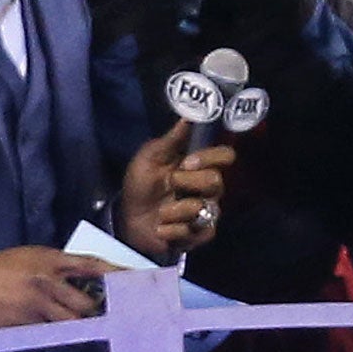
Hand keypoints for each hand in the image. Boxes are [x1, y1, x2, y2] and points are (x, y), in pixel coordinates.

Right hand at [0, 247, 115, 329]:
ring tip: (91, 324)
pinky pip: (52, 330)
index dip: (116, 272)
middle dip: (99, 308)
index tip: (136, 278)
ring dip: (82, 323)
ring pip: (72, 321)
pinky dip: (59, 331)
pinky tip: (61, 329)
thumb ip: (59, 265)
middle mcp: (49, 282)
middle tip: (110, 311)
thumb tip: (84, 277)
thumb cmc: (2, 267)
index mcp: (52, 260)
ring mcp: (38, 305)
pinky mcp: (27, 324)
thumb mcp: (33, 256)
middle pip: (87, 301)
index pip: (92, 265)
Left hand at [118, 119, 235, 261]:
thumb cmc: (140, 184)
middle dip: (187, 184)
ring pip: (202, 209)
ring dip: (173, 210)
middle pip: (216, 182)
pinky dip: (172, 231)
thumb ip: (171, 139)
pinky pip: (196, 232)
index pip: (226, 156)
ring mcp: (205, 212)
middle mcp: (208, 188)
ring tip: (159, 212)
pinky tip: (161, 228)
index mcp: (200, 166)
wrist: (127, 218)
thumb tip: (188, 116)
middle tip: (169, 185)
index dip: (211, 158)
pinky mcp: (199, 235)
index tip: (187, 162)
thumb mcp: (150, 157)